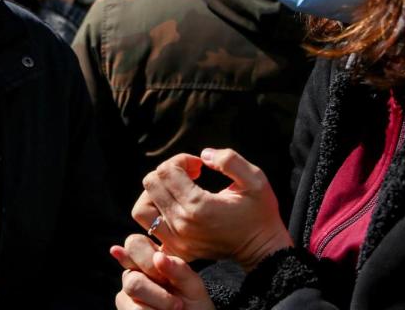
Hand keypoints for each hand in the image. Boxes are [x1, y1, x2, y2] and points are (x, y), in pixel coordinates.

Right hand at [114, 246, 214, 309]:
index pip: (134, 243)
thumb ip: (178, 269)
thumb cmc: (193, 301)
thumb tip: (158, 256)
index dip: (145, 258)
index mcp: (150, 257)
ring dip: (160, 305)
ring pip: (132, 294)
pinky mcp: (125, 309)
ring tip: (174, 309)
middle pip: (132, 276)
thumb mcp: (192, 284)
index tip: (164, 277)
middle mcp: (134, 272)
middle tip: (177, 302)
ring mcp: (127, 292)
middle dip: (158, 293)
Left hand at [132, 149, 292, 270]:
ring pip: (142, 209)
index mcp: (199, 206)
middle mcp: (182, 225)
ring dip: (156, 193)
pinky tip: (173, 208)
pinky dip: (154, 215)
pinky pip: (148, 230)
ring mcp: (176, 241)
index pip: (167, 171)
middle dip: (168, 172)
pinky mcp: (176, 250)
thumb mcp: (256, 180)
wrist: (262, 249)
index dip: (181, 160)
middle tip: (189, 175)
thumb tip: (204, 155)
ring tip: (177, 191)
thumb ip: (230, 160)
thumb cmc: (260, 213)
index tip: (199, 166)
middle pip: (150, 185)